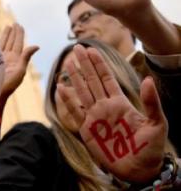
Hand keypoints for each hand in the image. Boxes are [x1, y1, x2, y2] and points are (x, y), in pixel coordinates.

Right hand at [0, 24, 37, 103]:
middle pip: (10, 42)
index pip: (18, 43)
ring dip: (2, 34)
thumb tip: (36, 45)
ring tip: (6, 27)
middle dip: (12, 33)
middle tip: (13, 23)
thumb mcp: (19, 72)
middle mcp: (7, 58)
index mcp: (16, 59)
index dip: (19, 33)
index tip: (18, 24)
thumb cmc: (7, 86)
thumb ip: (25, 58)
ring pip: (1, 43)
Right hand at [57, 45, 166, 182]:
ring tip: (67, 62)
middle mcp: (105, 107)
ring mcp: (95, 117)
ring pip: (82, 92)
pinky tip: (61, 87)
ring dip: (75, 77)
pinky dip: (67, 100)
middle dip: (85, 64)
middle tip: (77, 48)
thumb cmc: (151, 149)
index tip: (92, 49)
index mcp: (121, 103)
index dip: (99, 64)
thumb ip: (151, 102)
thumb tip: (148, 79)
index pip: (107, 79)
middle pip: (92, 81)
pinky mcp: (87, 130)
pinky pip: (75, 111)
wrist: (139, 170)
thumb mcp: (157, 124)